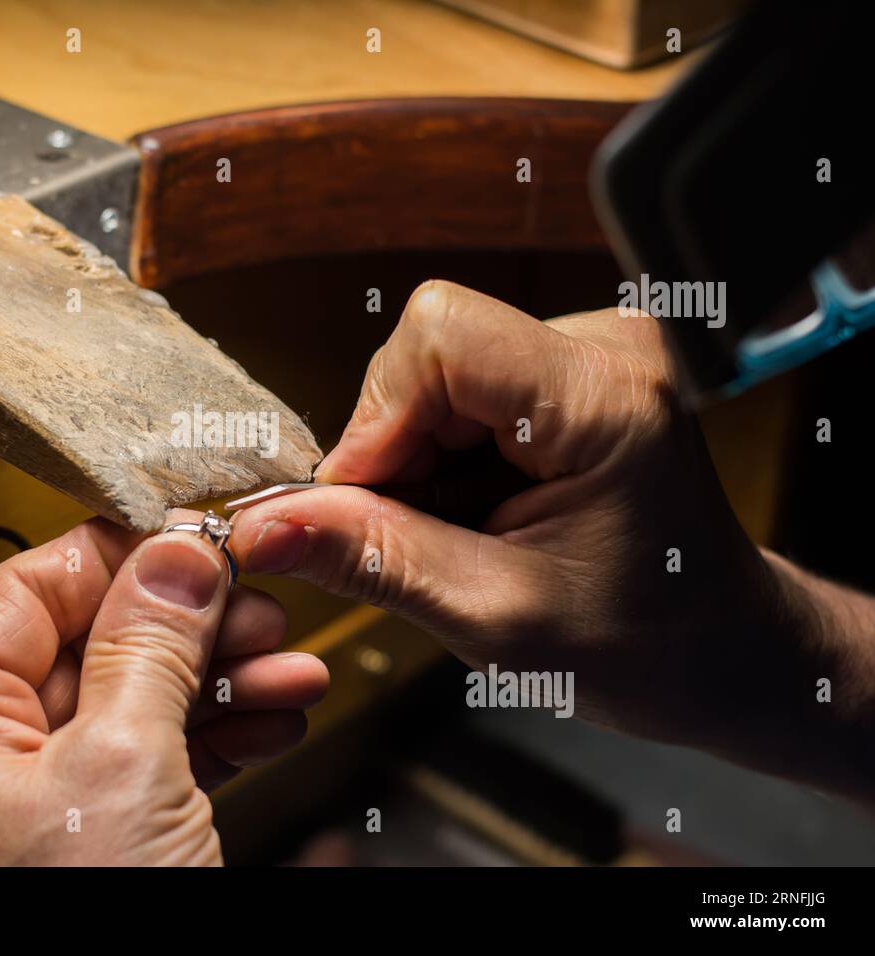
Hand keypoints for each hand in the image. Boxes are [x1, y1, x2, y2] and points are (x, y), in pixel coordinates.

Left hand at [0, 513, 327, 864]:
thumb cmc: (72, 925)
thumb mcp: (122, 768)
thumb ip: (150, 644)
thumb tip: (176, 554)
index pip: (25, 590)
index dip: (120, 554)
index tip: (196, 537)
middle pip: (89, 642)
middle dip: (188, 622)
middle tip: (256, 602)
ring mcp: (30, 803)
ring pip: (132, 699)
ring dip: (219, 675)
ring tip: (287, 662)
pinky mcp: (85, 839)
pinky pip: (150, 757)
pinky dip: (215, 732)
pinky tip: (271, 711)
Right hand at [229, 281, 874, 798]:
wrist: (720, 648)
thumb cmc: (646, 645)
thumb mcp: (494, 617)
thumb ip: (375, 559)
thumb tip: (265, 526)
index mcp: (603, 400)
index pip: (440, 335)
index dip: (375, 420)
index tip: (361, 506)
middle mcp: (601, 351)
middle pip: (426, 353)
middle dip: (391, 452)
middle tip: (414, 538)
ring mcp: (586, 356)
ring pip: (429, 375)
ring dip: (412, 462)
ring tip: (460, 535)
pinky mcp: (565, 374)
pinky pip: (455, 392)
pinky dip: (438, 460)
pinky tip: (475, 514)